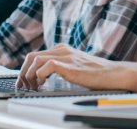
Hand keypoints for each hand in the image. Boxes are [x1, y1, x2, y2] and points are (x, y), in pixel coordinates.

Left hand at [16, 44, 136, 90]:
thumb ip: (61, 67)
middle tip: (24, 86)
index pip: (35, 55)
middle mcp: (62, 50)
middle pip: (31, 56)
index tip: (23, 82)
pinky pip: (47, 66)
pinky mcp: (70, 65)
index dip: (25, 69)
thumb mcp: (74, 67)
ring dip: (29, 75)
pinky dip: (40, 75)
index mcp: (62, 49)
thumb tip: (43, 76)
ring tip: (33, 87)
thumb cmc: (96, 74)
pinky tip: (43, 83)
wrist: (113, 74)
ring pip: (35, 60)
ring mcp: (66, 56)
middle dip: (23, 72)